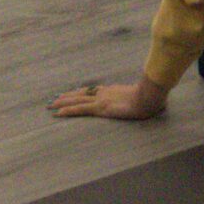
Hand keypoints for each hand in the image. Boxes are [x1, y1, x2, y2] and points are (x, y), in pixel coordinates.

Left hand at [49, 77, 167, 119]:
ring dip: (62, 102)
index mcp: (114, 91)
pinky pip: (80, 109)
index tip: (72, 93)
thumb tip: (153, 102)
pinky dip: (67, 110)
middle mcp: (104, 93)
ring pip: (77, 99)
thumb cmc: (152, 98)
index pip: (93, 91)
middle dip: (67, 96)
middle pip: (82, 93)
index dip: (81, 92)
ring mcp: (101, 100)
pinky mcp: (100, 108)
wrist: (151, 97)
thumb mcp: (145, 98)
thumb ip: (143, 99)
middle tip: (54, 98)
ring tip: (50, 104)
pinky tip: (57, 113)